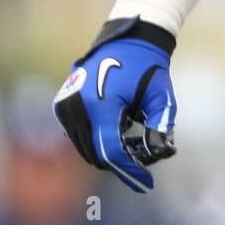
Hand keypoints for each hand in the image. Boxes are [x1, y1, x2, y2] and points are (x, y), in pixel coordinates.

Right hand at [53, 15, 178, 192]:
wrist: (128, 40)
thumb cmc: (149, 67)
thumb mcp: (162, 96)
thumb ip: (162, 125)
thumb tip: (162, 152)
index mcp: (101, 104)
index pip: (111, 151)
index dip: (129, 171)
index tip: (147, 184)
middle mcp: (77, 107)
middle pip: (96, 154)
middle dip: (120, 163)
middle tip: (143, 163)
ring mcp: (65, 105)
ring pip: (84, 147)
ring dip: (107, 153)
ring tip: (133, 146)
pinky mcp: (62, 104)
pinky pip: (77, 135)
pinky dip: (96, 141)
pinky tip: (118, 132)